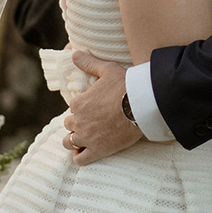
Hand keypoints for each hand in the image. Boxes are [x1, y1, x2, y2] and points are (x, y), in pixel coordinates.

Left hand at [62, 51, 141, 165]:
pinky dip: (79, 157)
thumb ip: (89, 63)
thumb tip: (74, 53)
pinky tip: (85, 153)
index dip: (82, 107)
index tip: (93, 107)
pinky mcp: (97, 151)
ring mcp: (87, 137)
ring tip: (85, 138)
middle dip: (78, 123)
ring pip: (69, 142)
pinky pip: (80, 159)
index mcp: (79, 102)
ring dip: (75, 140)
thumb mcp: (106, 69)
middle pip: (70, 125)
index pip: (73, 107)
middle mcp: (78, 121)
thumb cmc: (125, 85)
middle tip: (92, 122)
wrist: (141, 106)